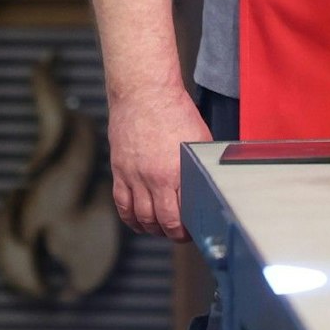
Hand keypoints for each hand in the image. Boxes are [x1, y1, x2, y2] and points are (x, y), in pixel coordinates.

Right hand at [107, 84, 208, 239]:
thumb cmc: (176, 111)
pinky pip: (122, 204)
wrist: (144, 94)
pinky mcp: (120, 170)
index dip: (188, 228)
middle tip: (181, 235)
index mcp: (176, 171)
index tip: (195, 230)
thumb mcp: (199, 138)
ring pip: (141, 216)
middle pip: (161, 220)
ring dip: (152, 228)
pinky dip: (130, 218)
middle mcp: (153, 178)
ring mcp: (133, 176)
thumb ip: (199, 163)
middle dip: (173, 233)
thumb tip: (209, 179)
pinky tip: (138, 223)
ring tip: (162, 230)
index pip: (181, 214)